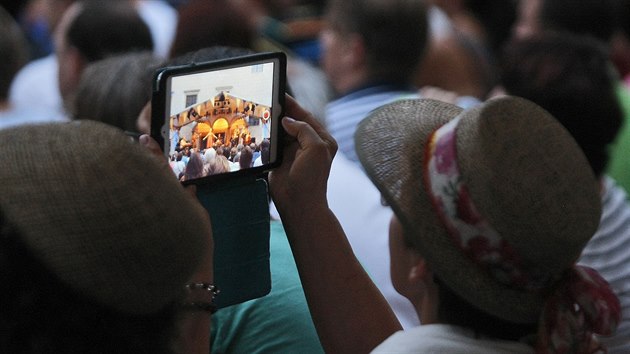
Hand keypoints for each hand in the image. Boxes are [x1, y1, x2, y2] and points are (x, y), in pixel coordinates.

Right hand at [269, 95, 337, 214]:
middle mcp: (307, 143)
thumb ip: (304, 129)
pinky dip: (265, 135)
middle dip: (280, 112)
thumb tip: (287, 120)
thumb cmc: (312, 178)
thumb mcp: (316, 149)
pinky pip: (271, 142)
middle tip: (265, 99)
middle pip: (291, 121)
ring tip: (259, 110)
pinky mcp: (279, 159)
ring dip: (271, 123)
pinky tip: (257, 128)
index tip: (279, 92)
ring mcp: (293, 151)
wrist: (299, 204)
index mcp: (321, 139)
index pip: (305, 116)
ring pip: (280, 131)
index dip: (292, 104)